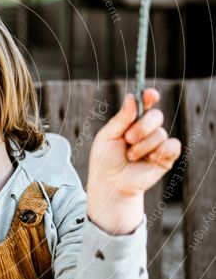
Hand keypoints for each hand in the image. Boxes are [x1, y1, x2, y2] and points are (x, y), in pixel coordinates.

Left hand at [86, 88, 181, 233]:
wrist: (111, 183)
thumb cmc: (105, 159)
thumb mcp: (108, 136)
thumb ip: (121, 118)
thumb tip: (132, 97)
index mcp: (132, 120)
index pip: (145, 103)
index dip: (150, 96)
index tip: (151, 95)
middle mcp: (147, 129)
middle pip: (156, 116)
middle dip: (142, 127)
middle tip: (128, 139)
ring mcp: (157, 143)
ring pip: (160, 134)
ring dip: (143, 146)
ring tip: (130, 157)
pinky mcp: (166, 157)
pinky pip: (173, 146)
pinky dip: (161, 151)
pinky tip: (149, 159)